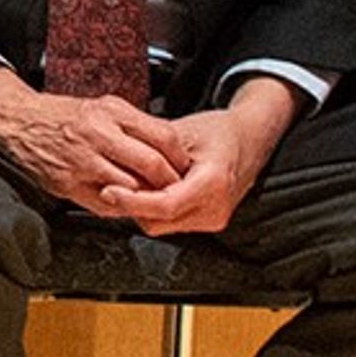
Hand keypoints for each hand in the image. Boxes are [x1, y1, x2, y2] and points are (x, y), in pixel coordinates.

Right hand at [0, 66, 187, 211]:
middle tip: (176, 187)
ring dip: (147, 197)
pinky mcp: (67, 184)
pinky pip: (107, 205)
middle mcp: (97, 136)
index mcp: (109, 113)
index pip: (163, 138)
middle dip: (170, 181)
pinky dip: (122, 207)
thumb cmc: (62, 114)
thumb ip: (134, 124)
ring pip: (133, 189)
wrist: (16, 120)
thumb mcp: (101, 106)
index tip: (183, 166)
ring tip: (152, 197)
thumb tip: (168, 146)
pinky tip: (124, 201)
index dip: (180, 157)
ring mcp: (81, 162)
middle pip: (152, 166)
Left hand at [91, 79, 298, 237]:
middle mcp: (216, 208)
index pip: (165, 205)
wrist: (248, 140)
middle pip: (160, 221)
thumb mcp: (179, 132)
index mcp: (213, 183)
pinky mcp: (209, 221)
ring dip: (142, 209)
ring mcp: (214, 218)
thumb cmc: (214, 131)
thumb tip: (116, 164)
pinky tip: (146, 188)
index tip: (108, 191)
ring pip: (162, 225)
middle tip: (110, 184)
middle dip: (133, 206)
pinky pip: (172, 221)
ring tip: (128, 183)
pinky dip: (154, 209)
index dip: (133, 201)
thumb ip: (151, 152)